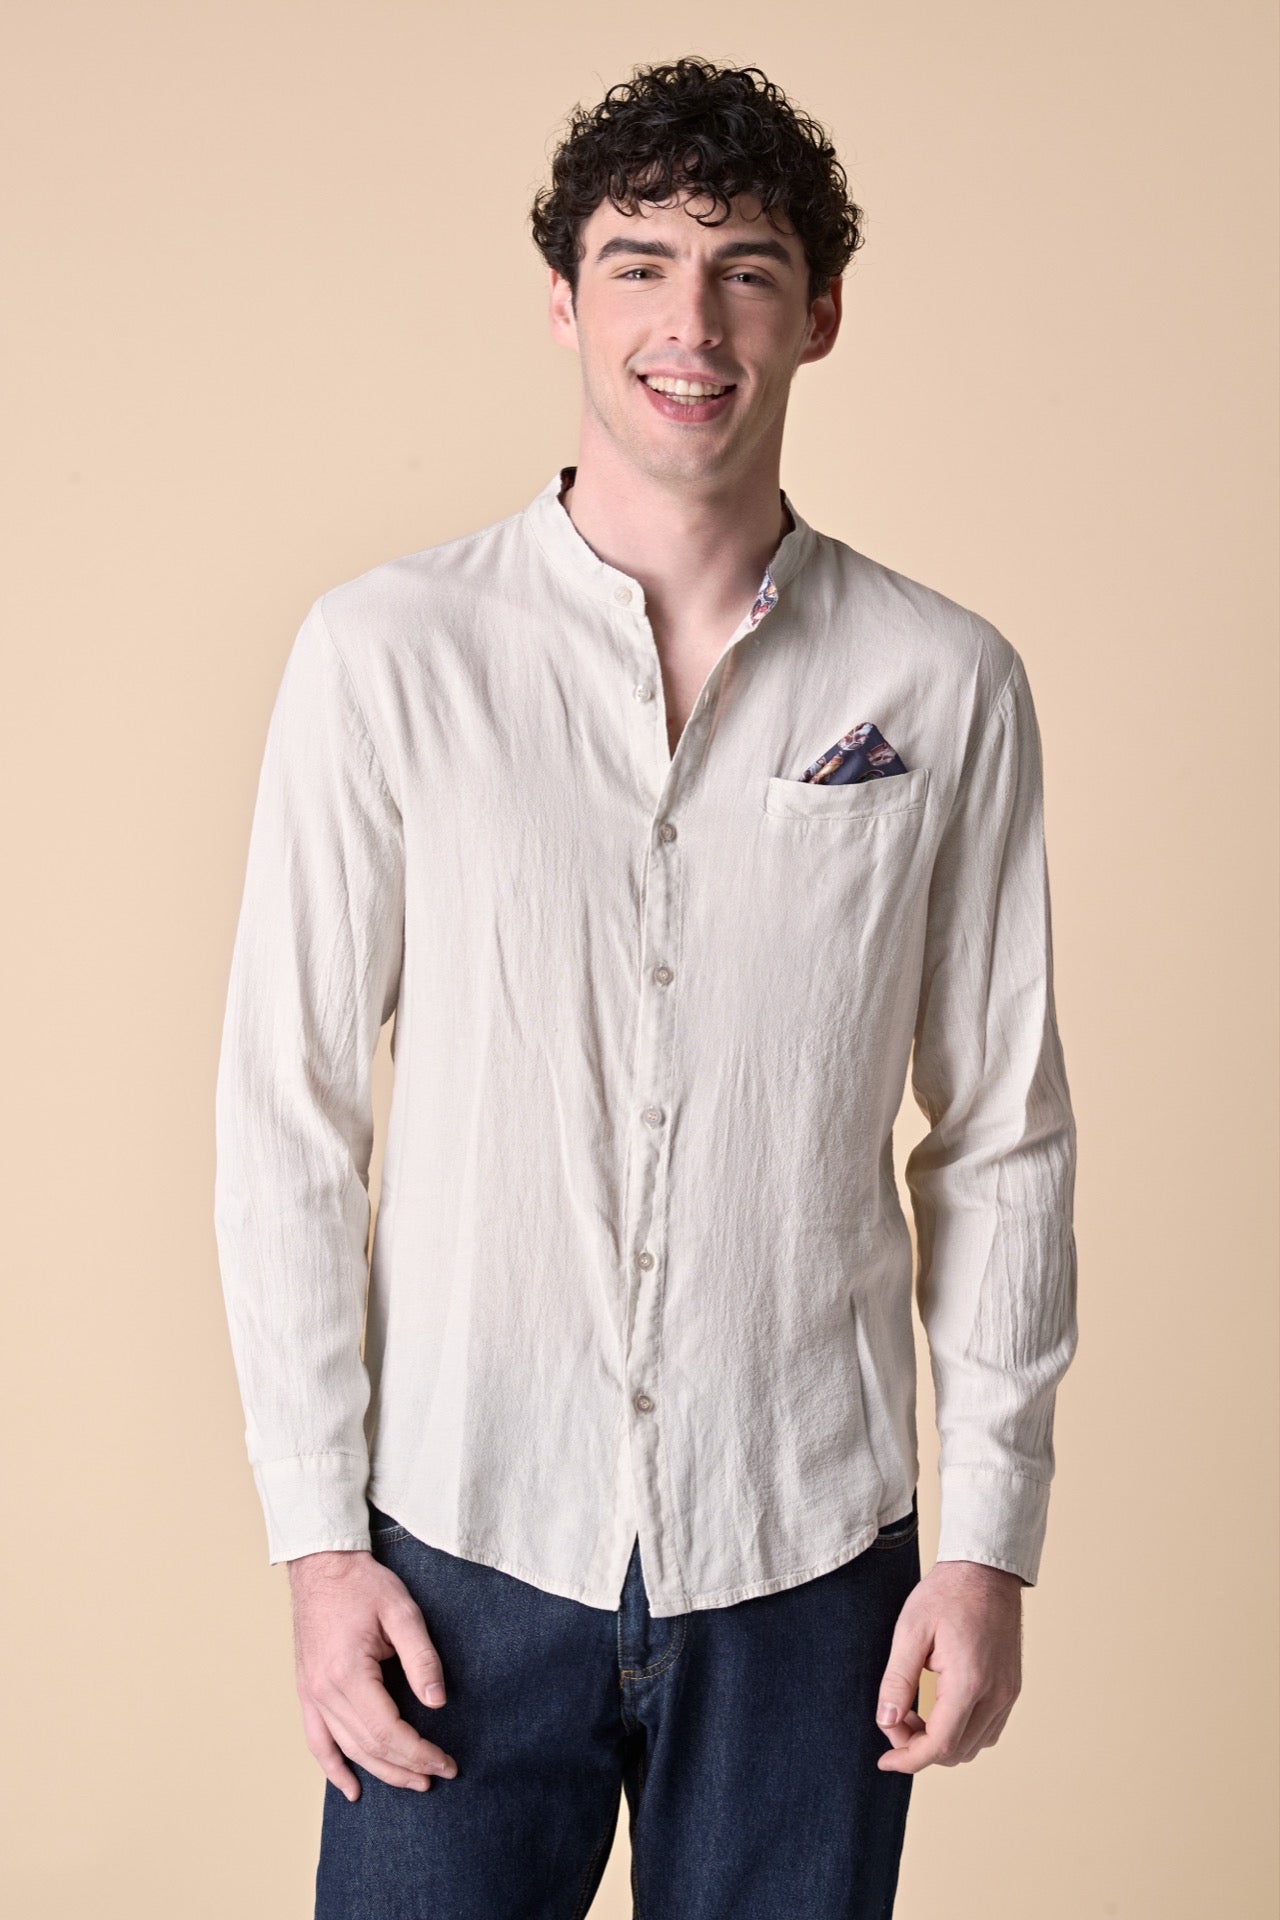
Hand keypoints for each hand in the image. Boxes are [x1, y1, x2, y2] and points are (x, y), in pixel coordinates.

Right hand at [288, 1549, 457, 1802]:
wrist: (323, 1566)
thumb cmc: (363, 1585)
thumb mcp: (403, 1611)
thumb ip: (422, 1658)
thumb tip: (437, 1701)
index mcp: (347, 1673)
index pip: (387, 1732)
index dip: (418, 1753)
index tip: (446, 1762)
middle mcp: (323, 1690)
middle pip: (368, 1747)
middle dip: (406, 1767)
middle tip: (439, 1776)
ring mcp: (310, 1693)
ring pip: (345, 1749)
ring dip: (379, 1772)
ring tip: (412, 1782)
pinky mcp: (306, 1691)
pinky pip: (316, 1741)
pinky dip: (333, 1768)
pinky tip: (351, 1788)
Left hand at [874, 1559, 1023, 1772]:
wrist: (985, 1570)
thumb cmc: (946, 1594)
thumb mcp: (910, 1631)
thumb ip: (897, 1681)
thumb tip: (887, 1723)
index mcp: (969, 1682)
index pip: (940, 1745)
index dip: (909, 1759)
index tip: (884, 1761)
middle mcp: (996, 1695)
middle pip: (957, 1752)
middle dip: (921, 1748)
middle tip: (895, 1721)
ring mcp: (1009, 1693)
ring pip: (975, 1746)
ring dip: (942, 1743)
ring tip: (915, 1715)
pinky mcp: (1012, 1688)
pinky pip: (989, 1730)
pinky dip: (962, 1733)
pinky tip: (940, 1710)